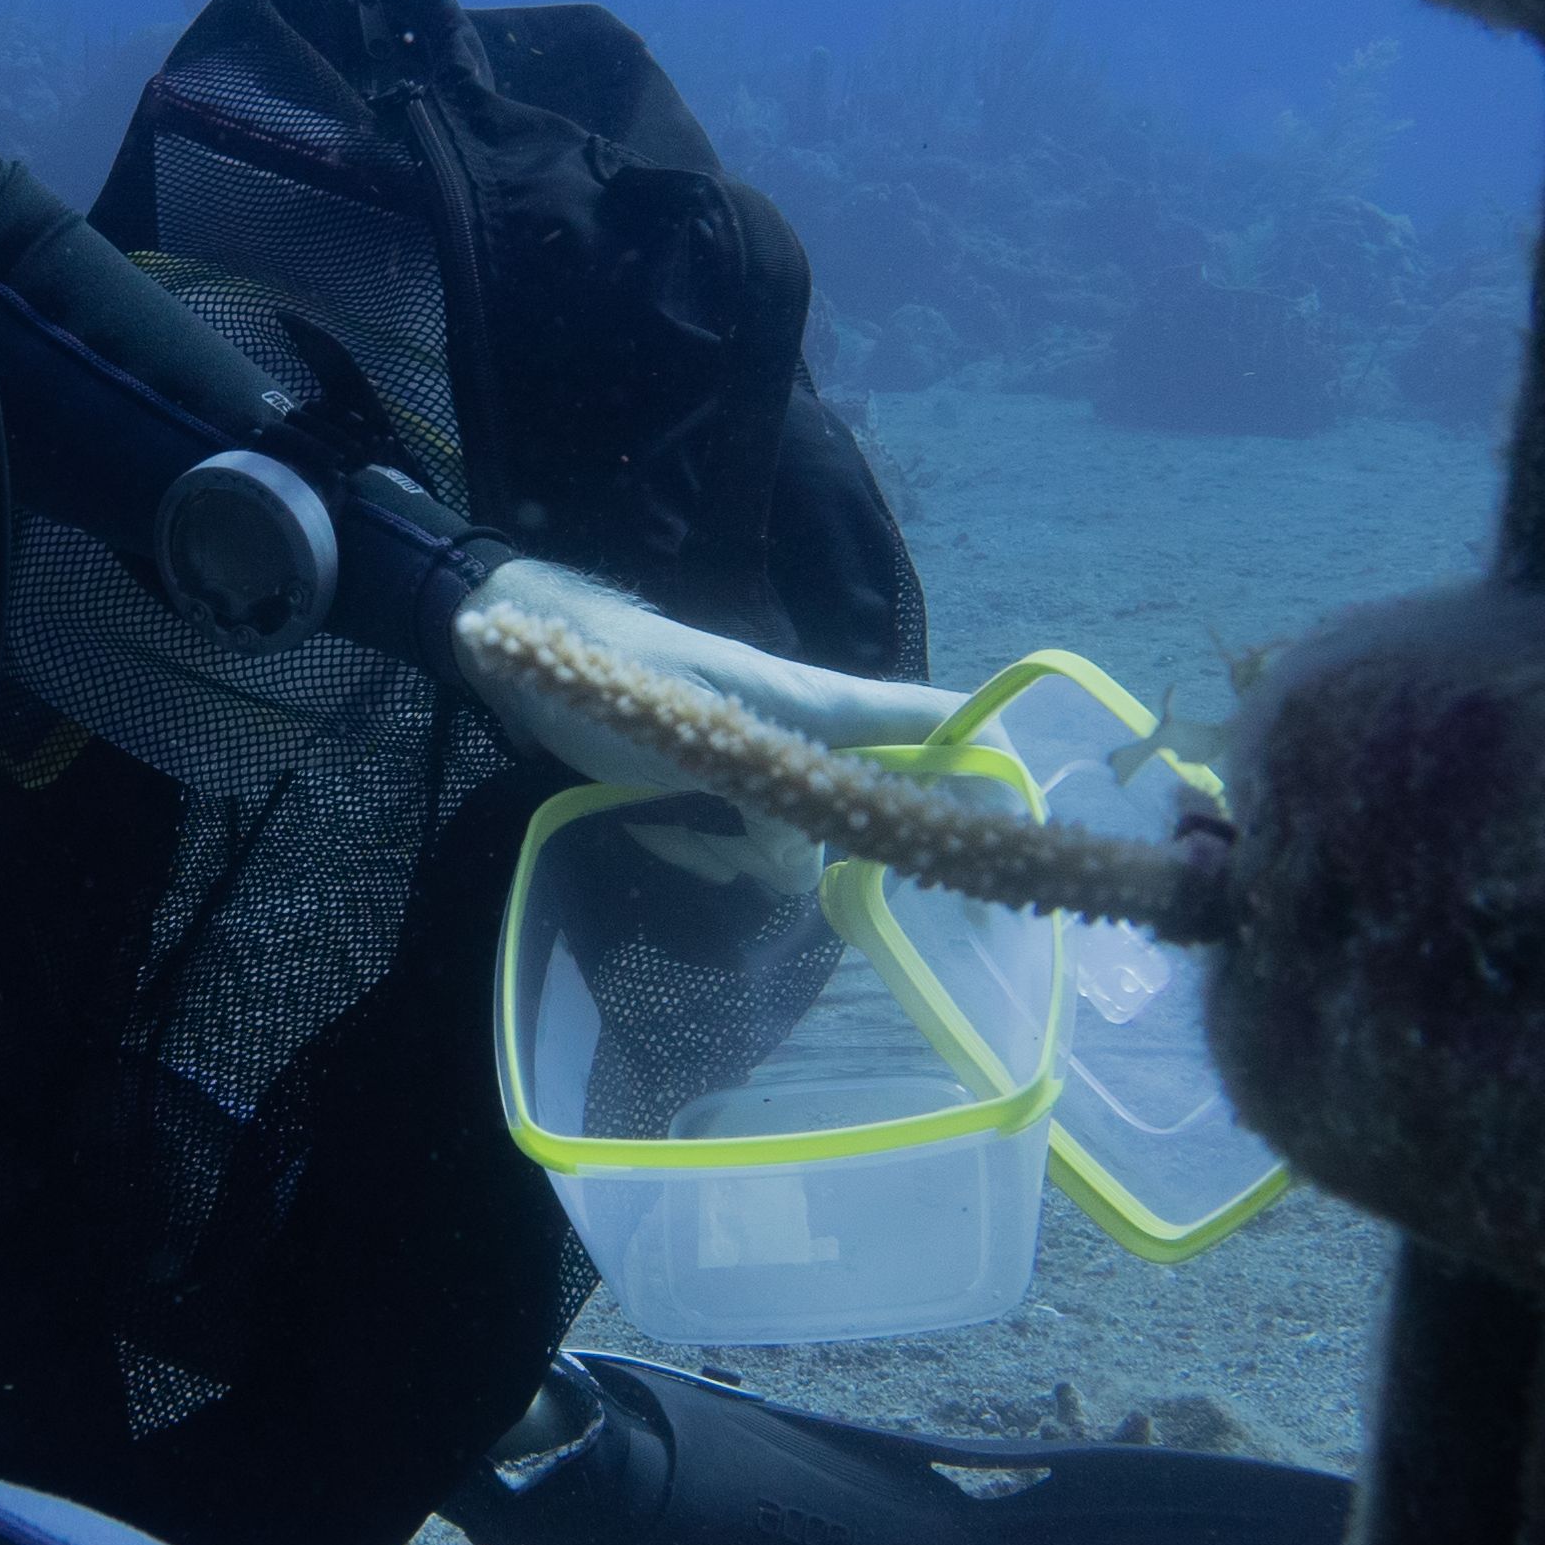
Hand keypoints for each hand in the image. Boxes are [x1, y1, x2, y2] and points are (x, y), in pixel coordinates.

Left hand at [453, 558, 966, 894]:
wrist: (524, 655)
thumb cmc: (608, 674)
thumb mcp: (690, 735)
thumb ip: (761, 799)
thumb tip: (801, 864)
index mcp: (820, 705)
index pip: (939, 724)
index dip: (991, 769)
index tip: (1020, 833)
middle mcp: (806, 738)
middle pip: (878, 807)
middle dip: (856, 856)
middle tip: (834, 889)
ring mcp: (760, 768)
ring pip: (798, 846)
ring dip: (742, 856)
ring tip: (675, 828)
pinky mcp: (713, 793)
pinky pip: (737, 850)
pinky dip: (701, 853)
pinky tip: (654, 835)